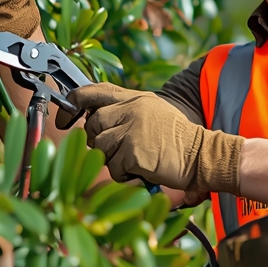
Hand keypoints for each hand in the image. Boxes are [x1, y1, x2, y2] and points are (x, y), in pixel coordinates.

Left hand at [63, 82, 242, 196]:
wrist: (202, 155)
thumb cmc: (178, 139)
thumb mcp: (153, 112)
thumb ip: (126, 110)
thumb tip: (94, 118)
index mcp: (134, 98)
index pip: (93, 91)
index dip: (73, 102)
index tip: (64, 116)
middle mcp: (131, 109)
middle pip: (92, 124)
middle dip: (98, 140)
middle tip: (119, 150)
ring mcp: (131, 129)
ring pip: (99, 147)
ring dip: (113, 160)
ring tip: (134, 161)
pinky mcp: (133, 151)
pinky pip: (112, 167)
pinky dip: (123, 175)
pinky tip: (141, 171)